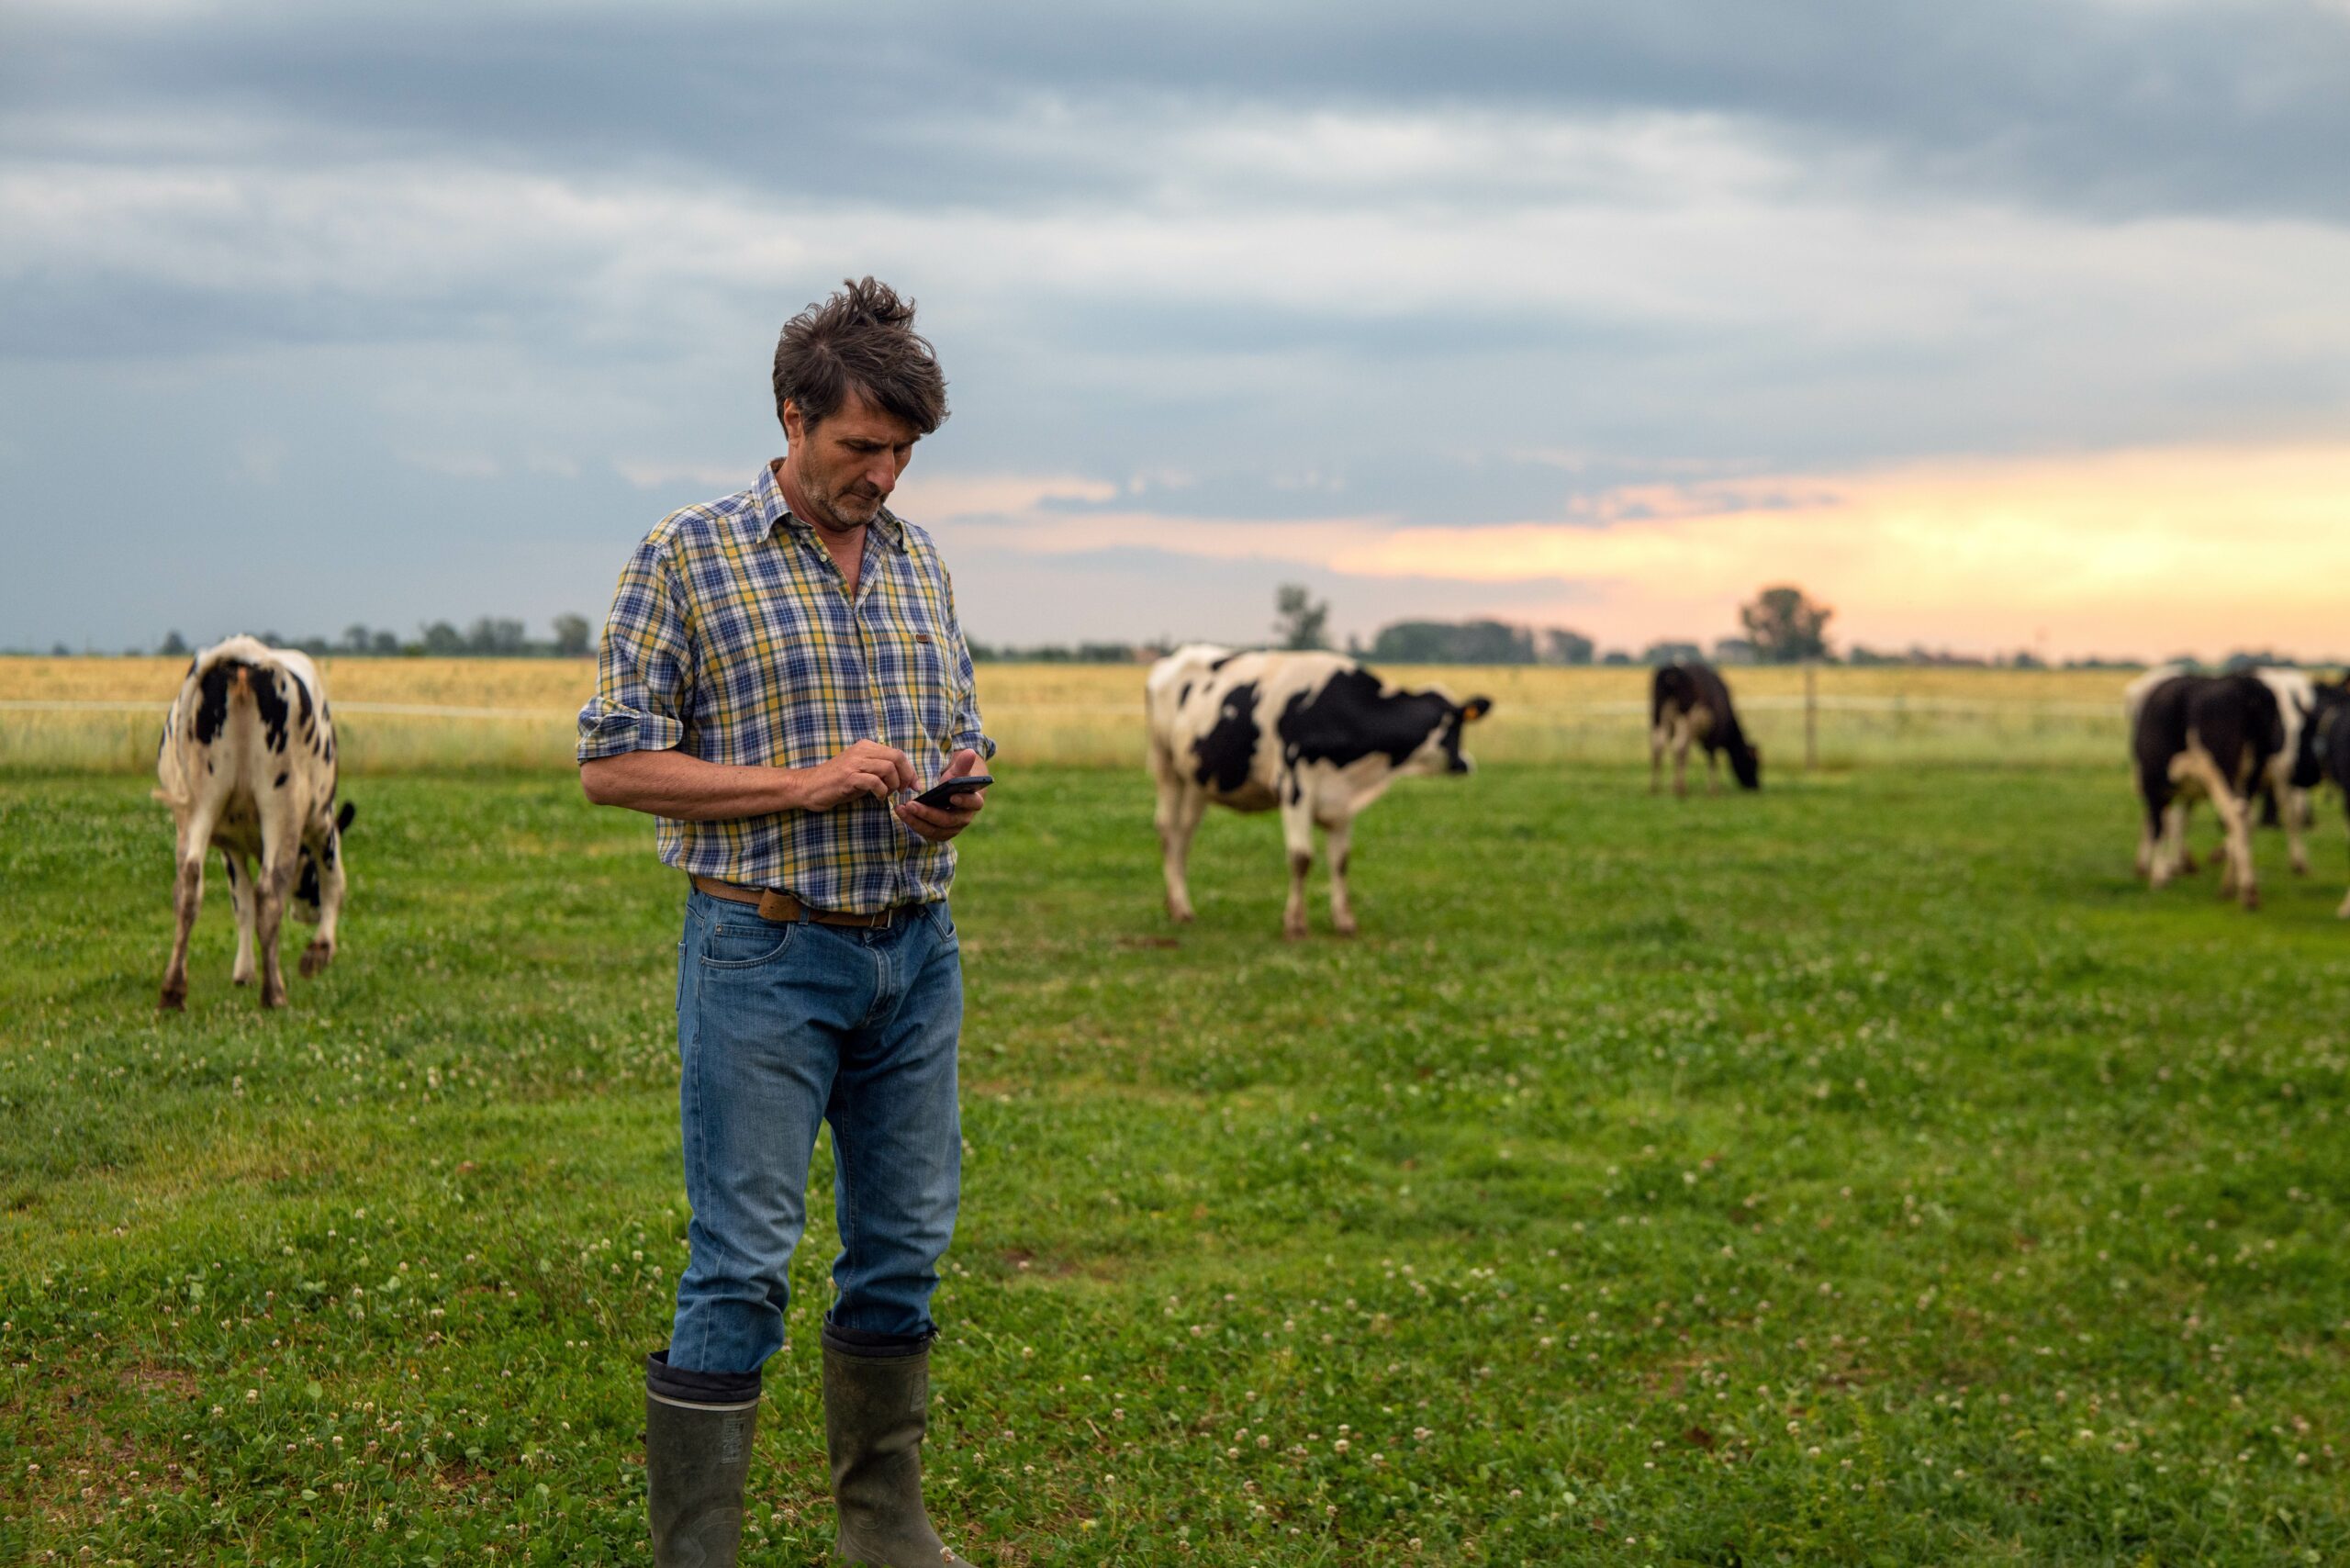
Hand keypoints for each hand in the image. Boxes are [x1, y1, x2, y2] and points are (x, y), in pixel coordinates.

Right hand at [792, 740, 916, 810]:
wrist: (808, 786)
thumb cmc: (836, 782)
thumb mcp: (860, 770)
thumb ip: (879, 770)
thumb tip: (904, 778)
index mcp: (866, 746)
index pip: (897, 753)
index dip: (910, 770)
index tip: (914, 785)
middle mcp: (861, 751)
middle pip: (897, 758)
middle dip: (907, 776)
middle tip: (904, 791)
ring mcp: (854, 763)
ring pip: (888, 768)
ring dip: (894, 785)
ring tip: (889, 794)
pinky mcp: (848, 777)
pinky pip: (874, 782)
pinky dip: (882, 792)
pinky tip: (878, 798)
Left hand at [895, 748, 988, 843]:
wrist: (951, 795)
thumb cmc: (955, 781)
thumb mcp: (958, 772)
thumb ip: (963, 764)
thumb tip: (971, 752)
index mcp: (974, 802)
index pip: (973, 803)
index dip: (964, 800)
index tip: (952, 796)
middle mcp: (964, 819)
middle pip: (948, 820)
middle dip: (928, 813)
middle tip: (911, 804)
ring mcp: (951, 829)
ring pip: (934, 829)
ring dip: (916, 820)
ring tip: (901, 808)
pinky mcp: (939, 834)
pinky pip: (925, 831)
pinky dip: (913, 823)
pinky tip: (901, 812)